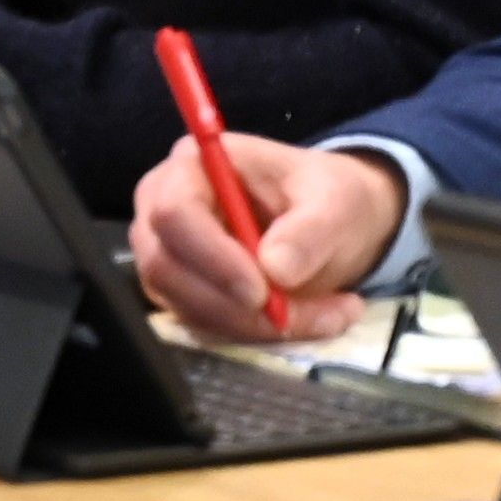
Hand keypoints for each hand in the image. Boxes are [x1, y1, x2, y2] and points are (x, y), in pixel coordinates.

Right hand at [126, 129, 400, 344]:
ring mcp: (168, 254)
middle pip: (166, 267)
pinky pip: (204, 327)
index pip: (174, 211)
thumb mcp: (336, 201)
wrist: (330, 223)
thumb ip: (310, 230)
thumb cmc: (324, 197)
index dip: (210, 256)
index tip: (260, 291)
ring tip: (327, 316)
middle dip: (233, 305)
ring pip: (187, 306)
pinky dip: (256, 335)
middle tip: (296, 317)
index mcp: (194, 165)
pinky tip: (306, 321)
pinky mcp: (182, 294)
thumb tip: (275, 268)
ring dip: (255, 326)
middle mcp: (164, 208)